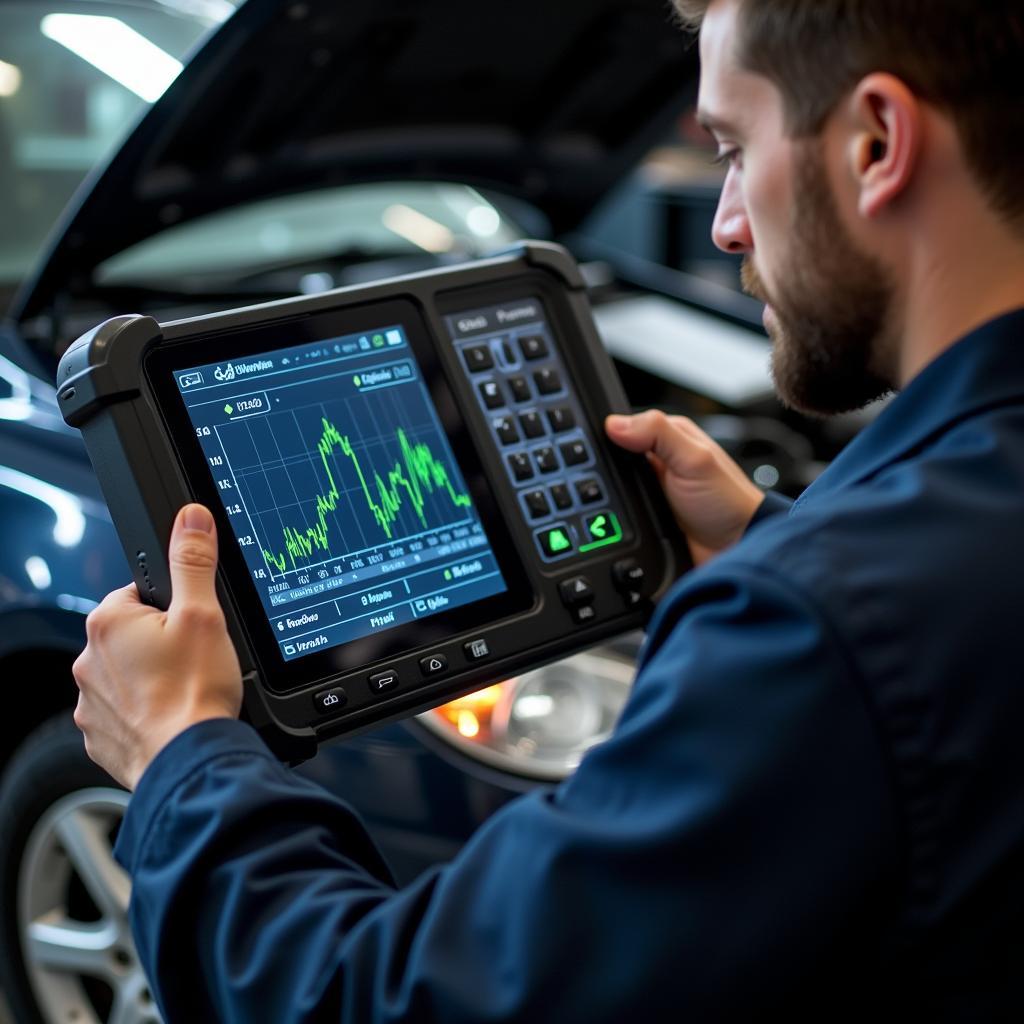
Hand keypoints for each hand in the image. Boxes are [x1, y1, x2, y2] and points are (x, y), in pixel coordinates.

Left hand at [73, 504, 242, 789]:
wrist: (189, 760)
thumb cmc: (195, 691)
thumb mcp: (204, 614)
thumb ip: (193, 560)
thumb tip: (190, 517)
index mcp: (109, 622)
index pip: (139, 593)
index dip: (173, 607)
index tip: (192, 627)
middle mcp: (88, 660)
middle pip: (134, 635)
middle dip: (162, 643)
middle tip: (196, 660)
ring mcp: (91, 701)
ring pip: (128, 675)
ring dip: (152, 679)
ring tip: (187, 690)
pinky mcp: (100, 735)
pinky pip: (124, 712)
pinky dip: (147, 712)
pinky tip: (174, 715)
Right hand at [606, 411, 764, 565]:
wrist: (734, 551)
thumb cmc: (728, 503)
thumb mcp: (695, 459)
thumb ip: (658, 433)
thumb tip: (615, 423)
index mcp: (670, 436)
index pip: (626, 426)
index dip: (608, 436)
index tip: (594, 450)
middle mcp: (659, 459)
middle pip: (615, 457)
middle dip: (605, 469)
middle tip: (606, 481)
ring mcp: (651, 488)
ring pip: (613, 485)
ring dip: (608, 495)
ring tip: (607, 503)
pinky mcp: (645, 514)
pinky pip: (617, 511)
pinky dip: (613, 515)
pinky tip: (613, 519)